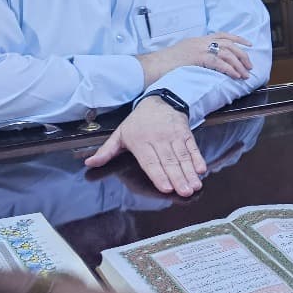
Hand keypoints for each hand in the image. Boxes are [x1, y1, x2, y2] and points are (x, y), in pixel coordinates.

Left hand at [84, 97, 205, 196]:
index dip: (158, 175)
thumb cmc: (138, 122)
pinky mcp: (185, 134)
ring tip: (195, 186)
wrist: (159, 101)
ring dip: (189, 172)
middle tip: (185, 192)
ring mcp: (174, 136)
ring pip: (182, 156)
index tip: (165, 187)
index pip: (151, 161)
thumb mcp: (120, 134)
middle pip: (169, 161)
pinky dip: (198, 158)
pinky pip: (192, 147)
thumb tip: (90, 163)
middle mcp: (159, 139)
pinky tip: (201, 169)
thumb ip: (106, 151)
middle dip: (178, 178)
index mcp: (140, 141)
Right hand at [136, 32, 252, 86]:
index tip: (248, 44)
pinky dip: (230, 69)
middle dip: (242, 55)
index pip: (222, 35)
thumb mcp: (183, 55)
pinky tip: (235, 76)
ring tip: (245, 74)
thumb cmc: (164, 65)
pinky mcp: (197, 57)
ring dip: (238, 64)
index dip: (237, 39)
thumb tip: (208, 64)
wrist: (151, 66)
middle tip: (250, 65)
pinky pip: (219, 63)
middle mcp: (200, 41)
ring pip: (226, 53)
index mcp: (198, 40)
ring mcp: (199, 48)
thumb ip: (196, 56)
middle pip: (228, 44)